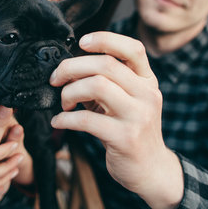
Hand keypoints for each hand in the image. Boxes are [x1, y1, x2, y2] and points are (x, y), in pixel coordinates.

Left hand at [49, 32, 183, 208]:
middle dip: (72, 67)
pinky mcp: (125, 137)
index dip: (105, 39)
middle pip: (105, 64)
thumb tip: (70, 67)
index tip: (81, 42)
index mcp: (147, 81)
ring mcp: (138, 116)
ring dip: (69, 92)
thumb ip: (108, 82)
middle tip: (56, 79)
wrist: (151, 169)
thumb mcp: (128, 101)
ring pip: (96, 85)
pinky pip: (87, 119)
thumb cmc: (131, 129)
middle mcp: (147, 94)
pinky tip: (59, 121)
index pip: (132, 48)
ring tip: (62, 103)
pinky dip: (65, 118)